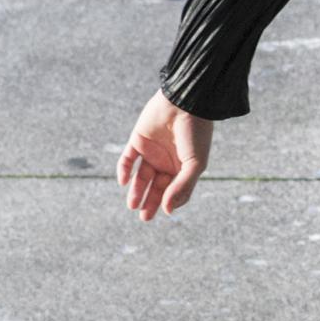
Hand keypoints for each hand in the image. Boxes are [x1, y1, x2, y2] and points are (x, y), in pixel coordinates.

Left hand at [118, 94, 211, 219]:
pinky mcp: (138, 140)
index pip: (173, 190)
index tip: (163, 210)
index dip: (168, 202)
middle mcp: (167, 161)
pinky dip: (124, 170)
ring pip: (141, 176)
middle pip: (156, 186)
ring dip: (136, 191)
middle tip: (144, 217)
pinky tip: (124, 182)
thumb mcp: (195, 164)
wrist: (186, 103)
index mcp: (183, 167)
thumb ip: (182, 187)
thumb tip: (167, 210)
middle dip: (150, 202)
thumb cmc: (196, 133)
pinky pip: (128, 158)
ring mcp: (152, 151)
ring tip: (132, 205)